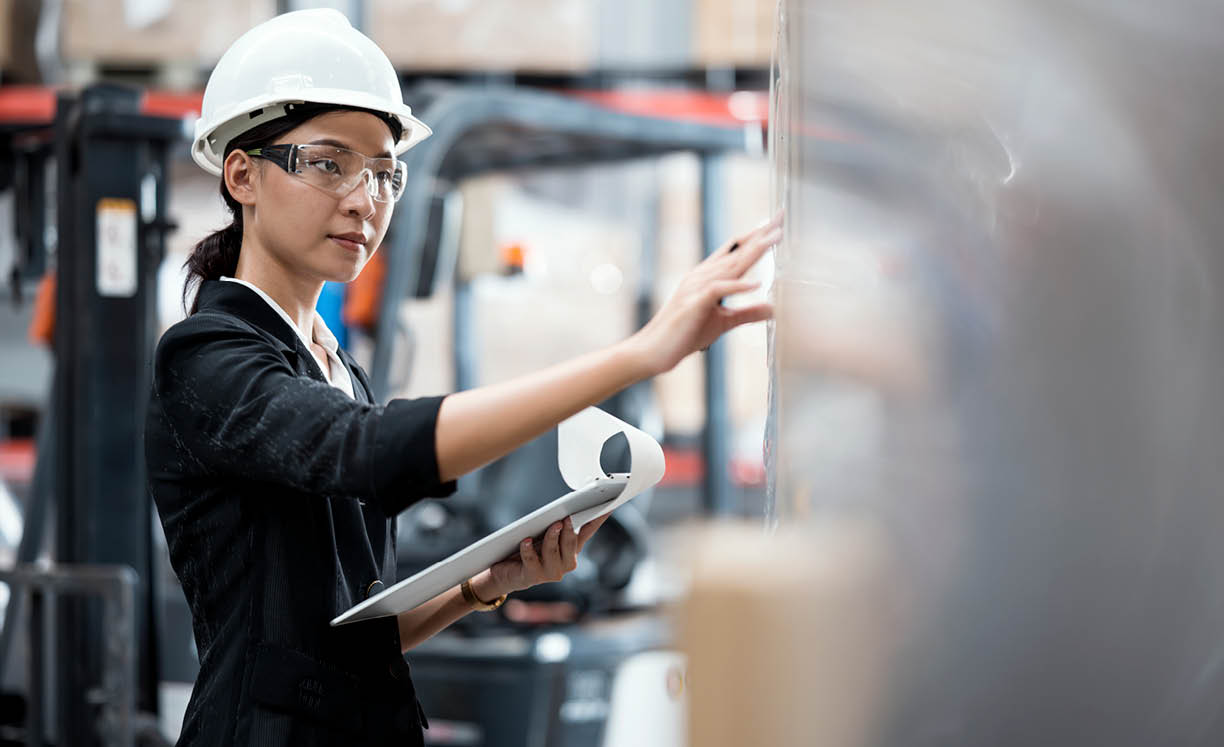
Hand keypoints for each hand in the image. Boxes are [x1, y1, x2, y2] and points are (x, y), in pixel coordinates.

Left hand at [473, 515, 609, 599]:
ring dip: (552, 538)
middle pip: (571, 544)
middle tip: (570, 517)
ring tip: (552, 525)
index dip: (598, 519)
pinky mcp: (532, 576)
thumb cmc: (528, 549)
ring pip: (553, 552)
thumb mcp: (545, 534)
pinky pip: (531, 561)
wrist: (506, 572)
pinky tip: (526, 541)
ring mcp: (550, 572)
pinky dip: (528, 550)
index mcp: (571, 549)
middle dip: (570, 530)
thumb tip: (566, 509)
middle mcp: (565, 563)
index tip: (608, 506)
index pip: (588, 531)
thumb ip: (557, 525)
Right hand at [629, 212, 781, 375]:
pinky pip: (718, 290)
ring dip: (754, 251)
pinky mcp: (694, 304)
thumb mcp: (724, 322)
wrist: (654, 350)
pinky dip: (737, 287)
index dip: (756, 236)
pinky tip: (756, 285)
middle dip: (760, 234)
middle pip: (736, 251)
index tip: (776, 225)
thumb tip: (773, 309)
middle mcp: (702, 275)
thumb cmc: (685, 334)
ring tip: (775, 239)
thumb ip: (747, 313)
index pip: (735, 250)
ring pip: (730, 265)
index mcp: (708, 276)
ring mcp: (696, 288)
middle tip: (781, 217)